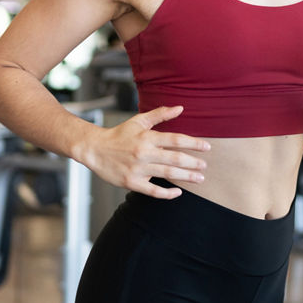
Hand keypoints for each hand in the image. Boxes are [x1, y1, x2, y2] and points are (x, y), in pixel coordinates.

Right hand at [82, 105, 208, 198]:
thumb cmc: (119, 135)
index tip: (207, 147)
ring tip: (200, 178)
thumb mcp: (139, 121)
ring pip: (167, 173)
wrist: (94, 149)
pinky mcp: (132, 182)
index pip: (176, 139)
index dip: (193, 143)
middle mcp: (144, 153)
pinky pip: (153, 191)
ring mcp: (138, 169)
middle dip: (193, 162)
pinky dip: (166, 193)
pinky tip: (178, 192)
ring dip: (186, 177)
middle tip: (205, 166)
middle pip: (174, 158)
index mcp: (147, 137)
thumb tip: (180, 108)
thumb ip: (160, 114)